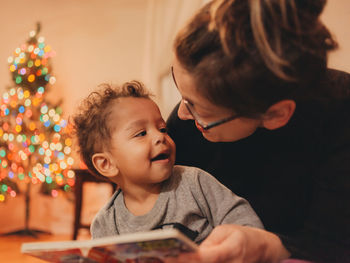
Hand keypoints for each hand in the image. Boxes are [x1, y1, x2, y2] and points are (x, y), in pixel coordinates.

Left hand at [165, 224, 289, 262]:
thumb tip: (192, 253)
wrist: (263, 249)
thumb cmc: (242, 237)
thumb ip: (210, 243)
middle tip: (161, 261)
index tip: (173, 256)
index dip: (189, 258)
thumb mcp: (226, 231)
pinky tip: (180, 262)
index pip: (206, 258)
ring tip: (165, 262)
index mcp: (232, 250)